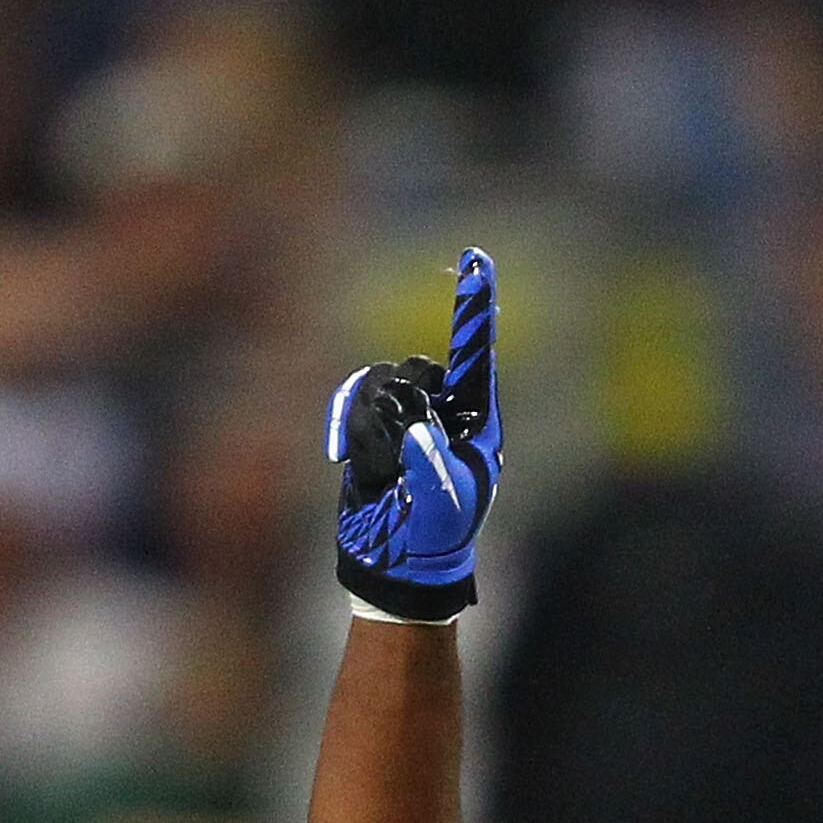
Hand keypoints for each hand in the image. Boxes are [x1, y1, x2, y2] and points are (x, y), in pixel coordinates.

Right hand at [327, 246, 501, 620]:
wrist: (397, 562)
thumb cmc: (434, 536)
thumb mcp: (444, 504)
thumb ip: (431, 463)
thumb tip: (415, 426)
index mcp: (476, 423)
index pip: (476, 356)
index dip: (475, 309)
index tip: (477, 260)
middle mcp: (444, 409)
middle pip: (419, 369)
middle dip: (406, 410)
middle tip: (406, 463)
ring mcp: (407, 415)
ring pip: (383, 382)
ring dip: (377, 429)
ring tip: (385, 474)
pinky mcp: (373, 424)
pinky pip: (355, 401)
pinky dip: (349, 428)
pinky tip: (346, 463)